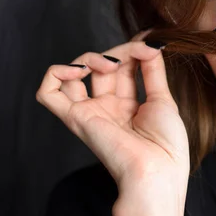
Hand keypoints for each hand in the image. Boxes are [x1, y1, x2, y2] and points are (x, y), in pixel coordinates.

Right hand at [36, 30, 189, 188]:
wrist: (158, 171)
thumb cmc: (167, 144)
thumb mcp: (163, 99)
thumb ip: (153, 71)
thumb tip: (151, 44)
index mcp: (129, 106)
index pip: (123, 67)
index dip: (134, 51)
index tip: (151, 44)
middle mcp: (108, 108)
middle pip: (102, 66)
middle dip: (120, 51)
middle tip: (138, 51)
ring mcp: (91, 112)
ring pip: (74, 74)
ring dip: (90, 57)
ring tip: (110, 63)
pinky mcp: (76, 119)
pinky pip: (48, 94)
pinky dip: (56, 73)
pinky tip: (78, 70)